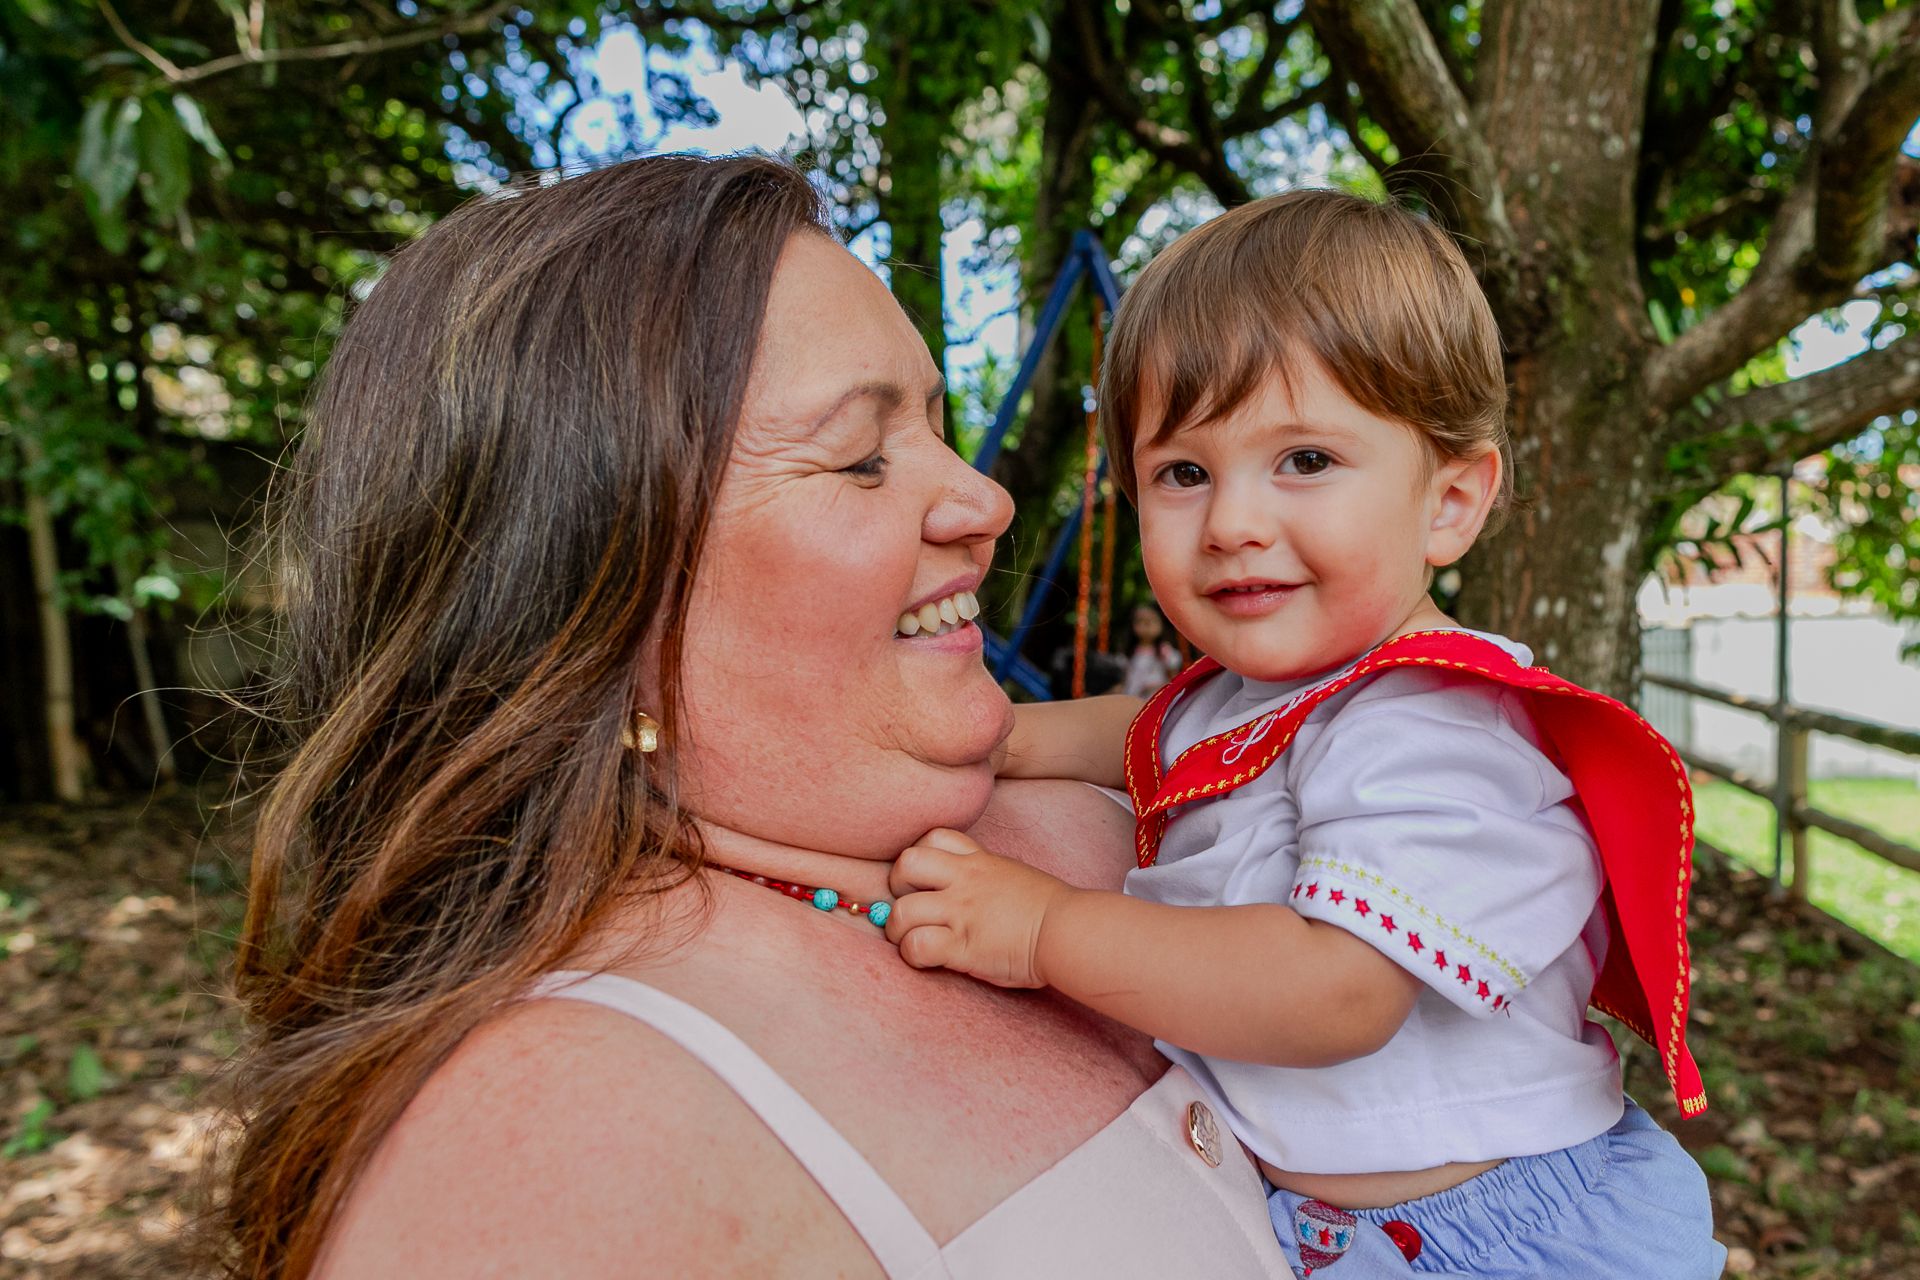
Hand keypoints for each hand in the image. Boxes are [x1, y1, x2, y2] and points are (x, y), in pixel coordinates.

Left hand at [884, 828, 1075, 988]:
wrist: (1069, 930)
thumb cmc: (1049, 910)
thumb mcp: (1013, 875)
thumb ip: (985, 875)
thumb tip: (961, 887)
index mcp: (980, 861)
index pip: (933, 837)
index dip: (919, 856)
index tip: (924, 880)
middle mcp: (965, 880)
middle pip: (906, 864)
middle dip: (896, 887)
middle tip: (910, 907)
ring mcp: (962, 912)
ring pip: (902, 911)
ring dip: (899, 930)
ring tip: (912, 940)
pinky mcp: (963, 945)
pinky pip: (916, 945)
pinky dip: (912, 955)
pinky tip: (927, 960)